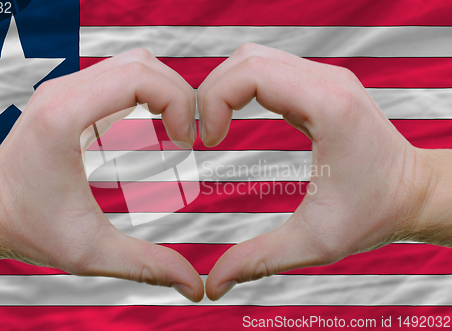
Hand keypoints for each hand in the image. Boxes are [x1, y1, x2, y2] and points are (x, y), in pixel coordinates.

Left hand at [0, 49, 203, 301]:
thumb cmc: (29, 228)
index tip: (186, 143)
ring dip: (165, 91)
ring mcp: (65, 88)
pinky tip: (156, 123)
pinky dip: (148, 92)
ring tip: (176, 130)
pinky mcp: (70, 95)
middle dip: (179, 95)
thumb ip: (147, 266)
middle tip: (188, 137)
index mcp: (66, 116)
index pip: (140, 77)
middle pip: (143, 63)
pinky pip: (120, 75)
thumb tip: (194, 285)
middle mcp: (64, 91)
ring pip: (133, 63)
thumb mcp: (91, 252)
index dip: (179, 104)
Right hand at [197, 43, 438, 300]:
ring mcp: (325, 78)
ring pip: (255, 58)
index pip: (250, 73)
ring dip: (225, 87)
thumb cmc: (375, 214)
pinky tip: (235, 117)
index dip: (213, 101)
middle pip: (246, 59)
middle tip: (203, 134)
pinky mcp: (321, 85)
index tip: (207, 142)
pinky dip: (242, 87)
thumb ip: (258, 260)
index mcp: (328, 107)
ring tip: (215, 126)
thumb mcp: (314, 242)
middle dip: (210, 92)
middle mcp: (327, 81)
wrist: (415, 193)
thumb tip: (213, 284)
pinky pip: (270, 69)